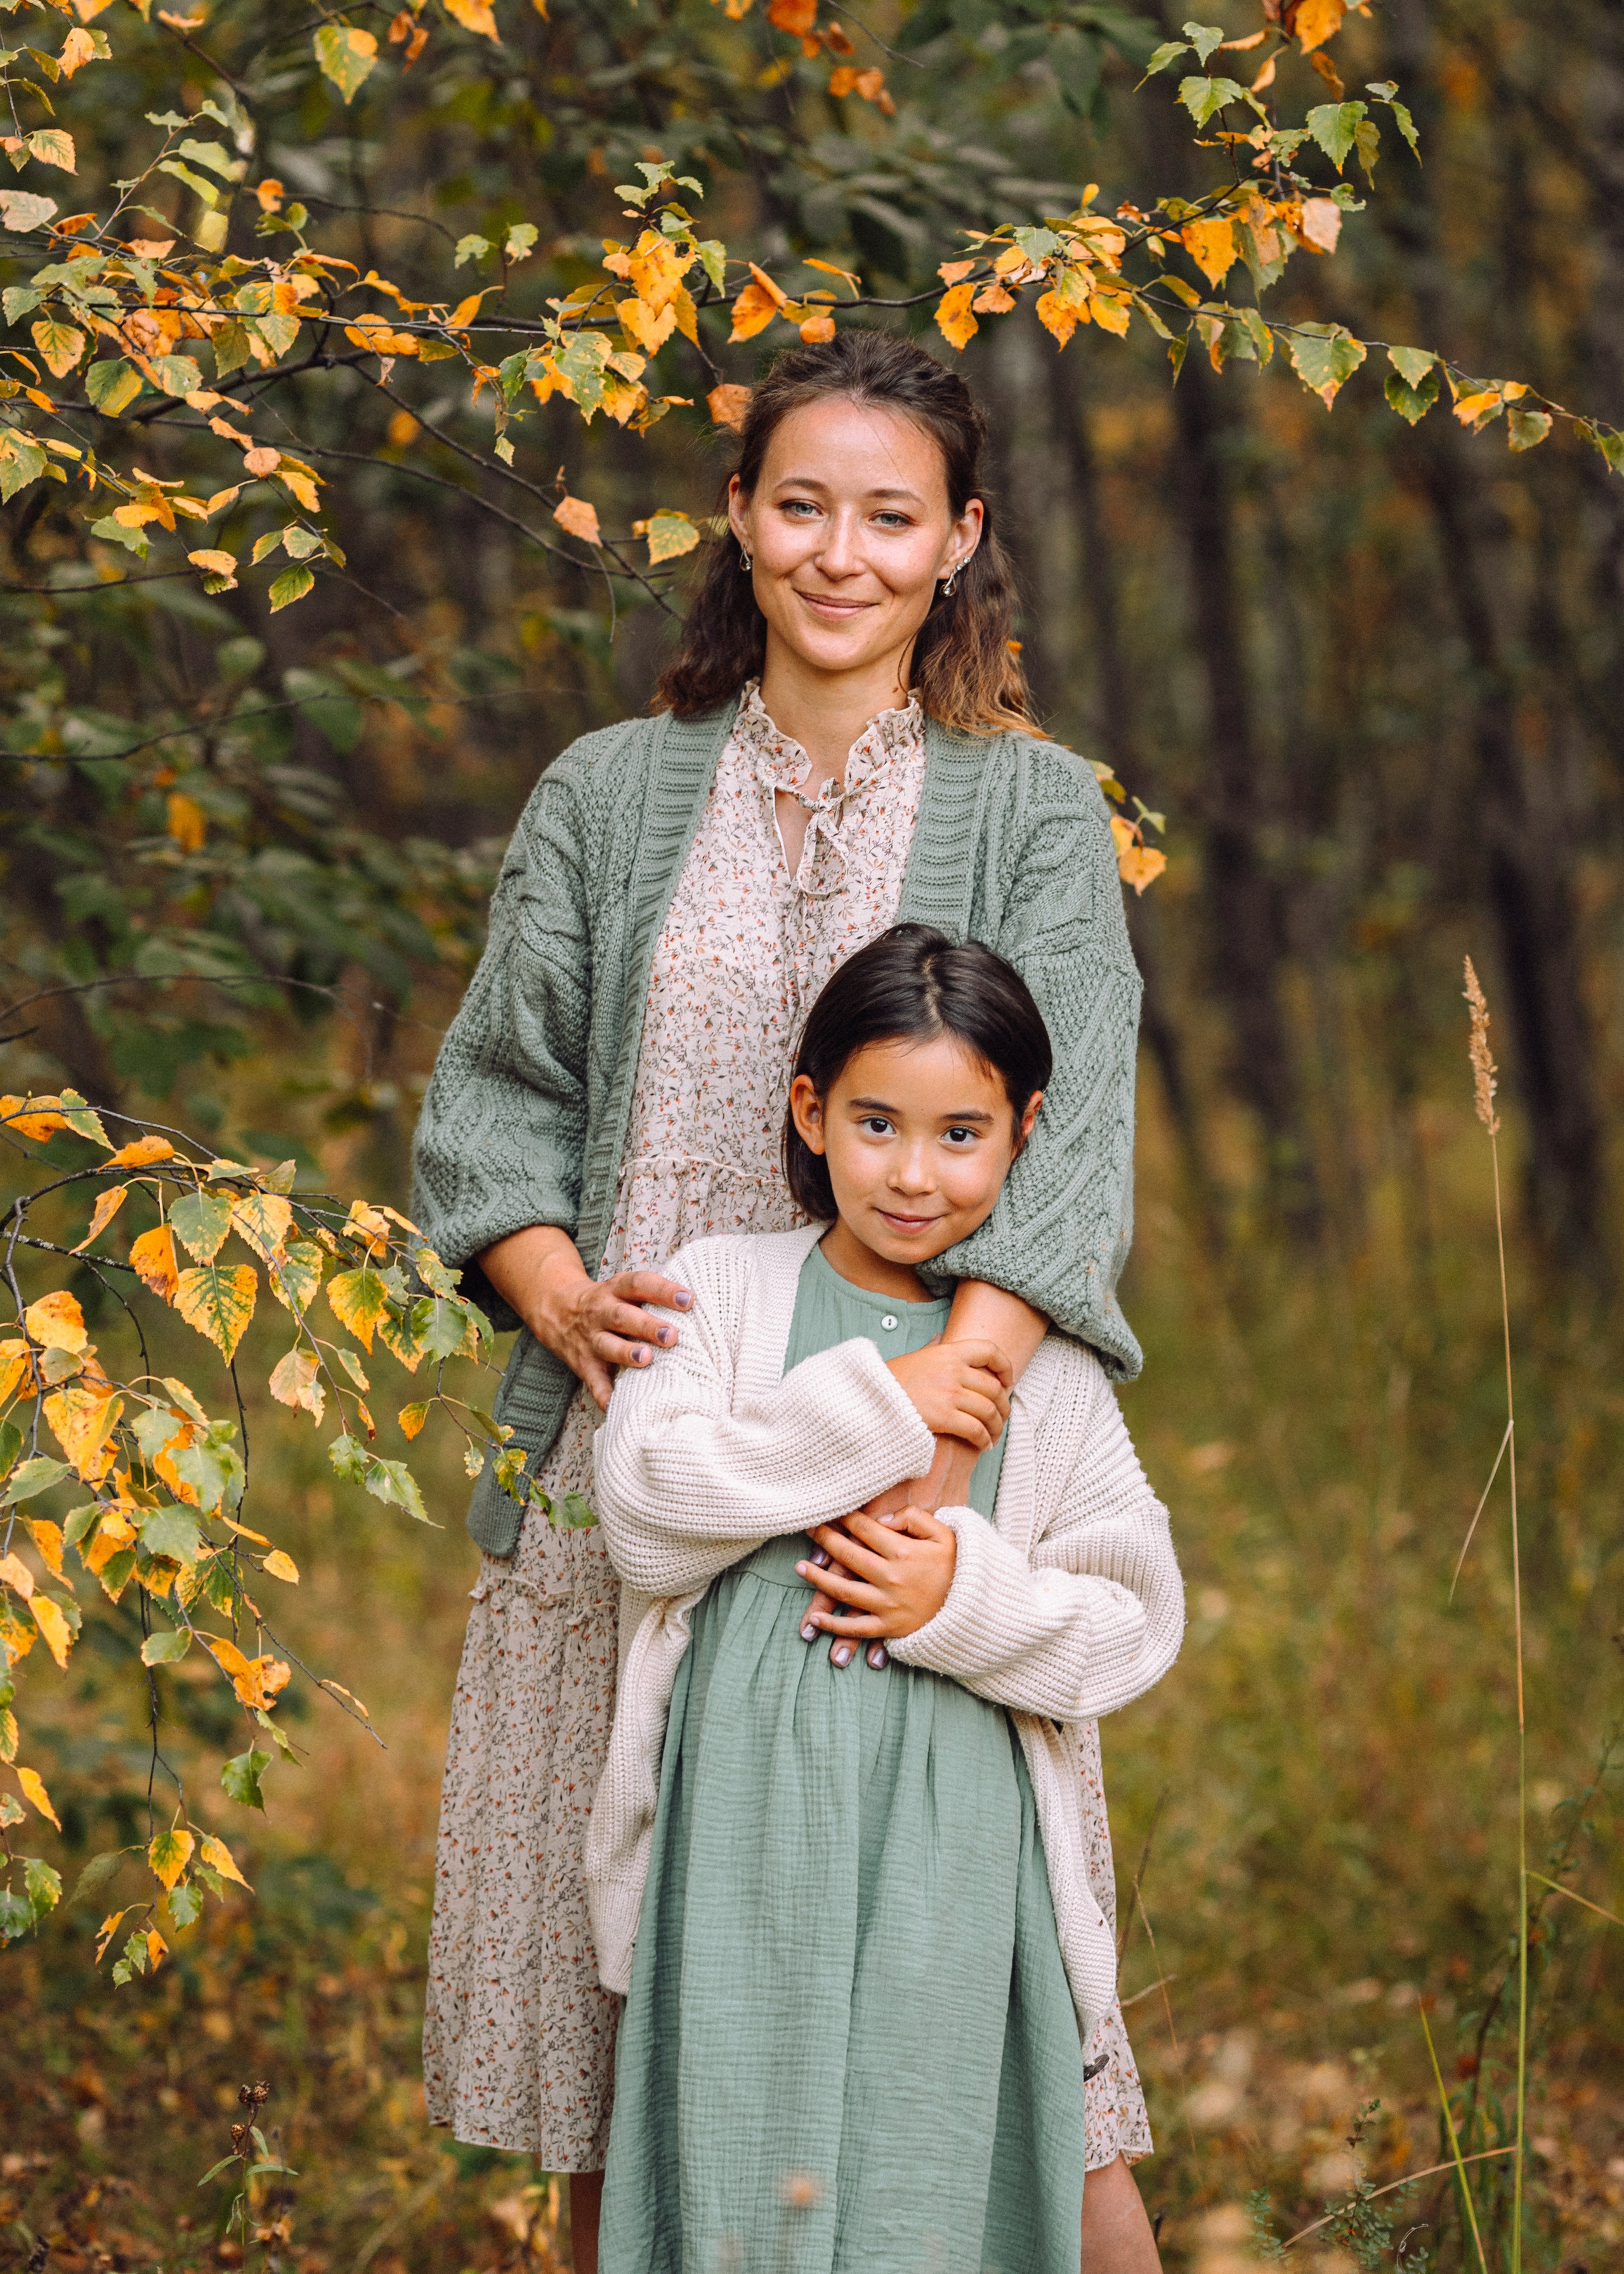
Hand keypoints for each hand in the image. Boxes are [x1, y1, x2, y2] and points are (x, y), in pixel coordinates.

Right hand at [478, 1225, 691, 1409]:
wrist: (557, 1309)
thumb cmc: (608, 1301)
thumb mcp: (624, 1289)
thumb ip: (653, 1295)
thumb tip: (699, 1306)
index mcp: (616, 1290)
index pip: (640, 1284)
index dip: (663, 1290)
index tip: (688, 1299)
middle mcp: (601, 1312)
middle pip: (623, 1316)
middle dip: (647, 1326)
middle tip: (672, 1336)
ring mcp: (591, 1338)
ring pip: (607, 1345)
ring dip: (626, 1353)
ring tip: (646, 1359)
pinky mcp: (583, 1363)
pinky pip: (593, 1381)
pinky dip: (604, 1394)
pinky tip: (617, 1406)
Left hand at [801, 1434, 978, 1667]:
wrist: (979, 1607)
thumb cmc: (961, 1565)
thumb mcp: (945, 1533)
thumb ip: (913, 1518)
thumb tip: (881, 1517)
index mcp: (903, 1552)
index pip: (864, 1529)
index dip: (844, 1517)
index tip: (830, 1510)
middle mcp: (891, 1578)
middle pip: (848, 1556)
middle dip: (825, 1539)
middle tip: (808, 1528)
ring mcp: (889, 1605)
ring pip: (844, 1592)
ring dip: (819, 1579)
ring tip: (800, 1568)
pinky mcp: (891, 1628)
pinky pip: (858, 1628)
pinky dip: (835, 1625)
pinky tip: (817, 1618)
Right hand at [885, 1334, 1011, 1449]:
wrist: (869, 1399)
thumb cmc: (890, 1381)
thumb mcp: (913, 1357)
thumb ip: (932, 1349)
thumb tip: (939, 1338)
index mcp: (948, 1352)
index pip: (989, 1350)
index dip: (1005, 1366)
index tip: (1008, 1381)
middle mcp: (952, 1370)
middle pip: (993, 1388)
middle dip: (1003, 1406)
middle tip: (1001, 1417)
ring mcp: (949, 1393)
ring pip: (989, 1411)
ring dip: (996, 1427)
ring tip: (993, 1436)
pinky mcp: (943, 1417)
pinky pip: (976, 1429)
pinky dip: (984, 1439)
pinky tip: (983, 1445)